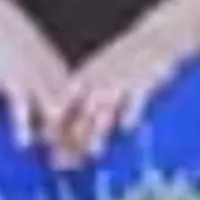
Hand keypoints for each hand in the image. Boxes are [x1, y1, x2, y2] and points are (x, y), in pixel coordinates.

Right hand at [0, 26, 75, 155]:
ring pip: (22, 102)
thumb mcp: (48, 68)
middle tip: (58, 165)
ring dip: (23, 122)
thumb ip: (55, 101)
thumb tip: (63, 136)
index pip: (74, 114)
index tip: (81, 164)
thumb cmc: (22, 50)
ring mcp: (15, 75)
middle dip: (57, 139)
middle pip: (52, 114)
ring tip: (23, 143)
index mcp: (58, 80)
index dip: (79, 138)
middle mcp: (39, 80)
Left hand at [49, 23, 191, 166]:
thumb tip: (65, 133)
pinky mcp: (143, 81)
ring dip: (98, 130)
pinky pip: (136, 98)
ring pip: (106, 109)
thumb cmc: (123, 62)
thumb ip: (84, 103)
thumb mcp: (98, 74)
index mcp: (84, 79)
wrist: (155, 37)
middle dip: (71, 138)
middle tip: (62, 162)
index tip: (44, 150)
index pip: (63, 106)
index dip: (54, 127)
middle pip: (81, 114)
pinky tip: (127, 129)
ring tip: (92, 152)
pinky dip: (131, 112)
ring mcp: (120, 81)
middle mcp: (98, 81)